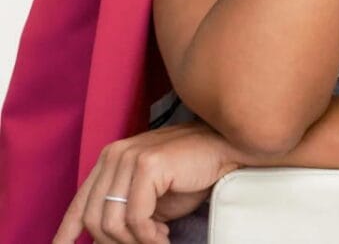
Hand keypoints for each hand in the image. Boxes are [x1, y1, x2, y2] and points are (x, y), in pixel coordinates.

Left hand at [52, 119, 256, 243]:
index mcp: (110, 159)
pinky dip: (149, 236)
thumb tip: (102, 241)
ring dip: (135, 242)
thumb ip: (123, 210)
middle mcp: (115, 153)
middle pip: (92, 220)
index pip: (80, 202)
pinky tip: (164, 235)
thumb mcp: (148, 197)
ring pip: (111, 223)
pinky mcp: (147, 165)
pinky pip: (135, 218)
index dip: (66, 232)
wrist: (224, 152)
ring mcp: (130, 156)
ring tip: (158, 240)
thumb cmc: (189, 175)